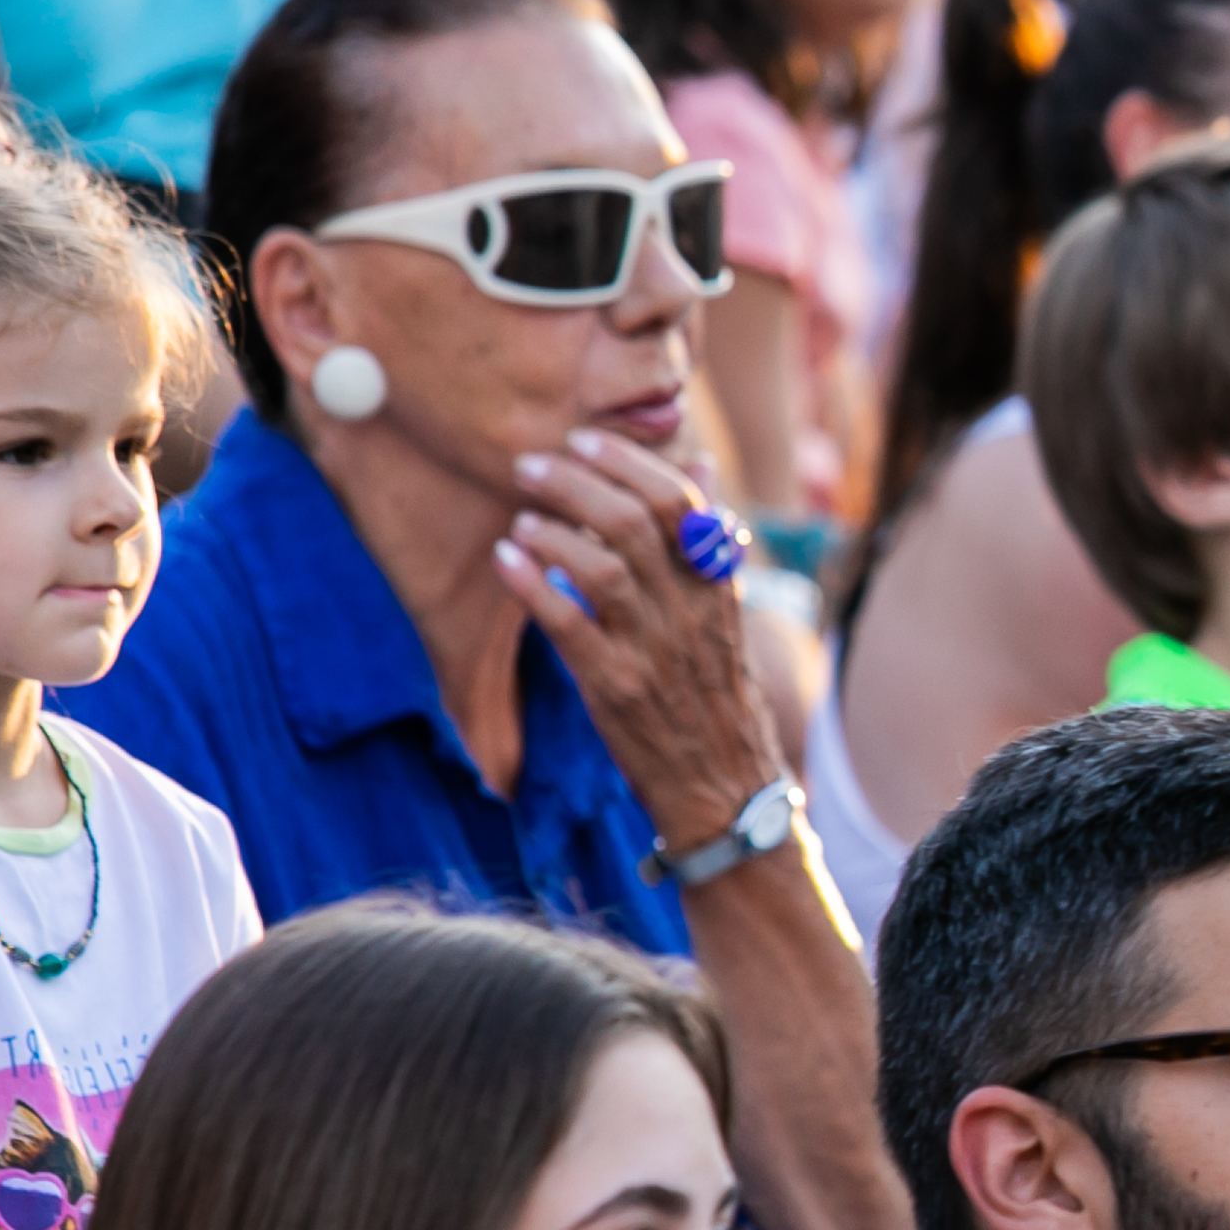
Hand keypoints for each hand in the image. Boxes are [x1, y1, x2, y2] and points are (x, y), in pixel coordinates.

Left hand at [494, 426, 786, 849]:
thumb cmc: (714, 696)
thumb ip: (707, 541)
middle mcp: (688, 612)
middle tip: (531, 465)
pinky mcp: (616, 689)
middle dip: (576, 482)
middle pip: (634, 521)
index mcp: (717, 587)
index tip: (584, 440)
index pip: (680, 502)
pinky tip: (505, 560)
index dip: (628, 461)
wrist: (723, 788)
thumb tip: (701, 466)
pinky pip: (566, 625)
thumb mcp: (724, 614)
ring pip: (601, 567)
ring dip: (552, 531)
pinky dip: (531, 585)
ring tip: (522, 519)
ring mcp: (652, 651)